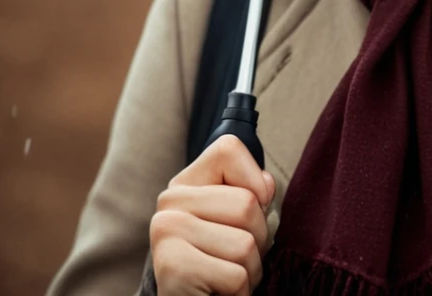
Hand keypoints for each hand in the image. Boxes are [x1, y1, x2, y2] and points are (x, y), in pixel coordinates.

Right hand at [150, 134, 275, 295]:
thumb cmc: (220, 262)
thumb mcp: (238, 220)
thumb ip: (252, 191)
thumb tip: (265, 186)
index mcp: (186, 183)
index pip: (228, 149)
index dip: (254, 180)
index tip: (245, 214)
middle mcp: (169, 202)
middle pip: (247, 202)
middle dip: (258, 237)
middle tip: (236, 257)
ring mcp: (166, 232)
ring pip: (245, 243)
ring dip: (250, 269)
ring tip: (227, 275)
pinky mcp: (172, 268)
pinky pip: (236, 276)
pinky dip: (240, 291)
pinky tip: (218, 293)